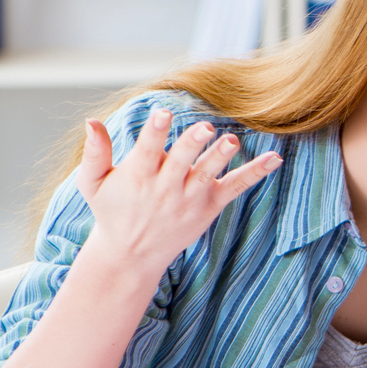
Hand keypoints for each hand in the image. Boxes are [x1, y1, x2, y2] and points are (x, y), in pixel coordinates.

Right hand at [76, 108, 280, 277]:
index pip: (147, 152)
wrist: (132, 254)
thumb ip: (94, 153)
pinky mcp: (210, 207)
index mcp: (138, 177)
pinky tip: (275, 158)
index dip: (155, 133)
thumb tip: (90, 121)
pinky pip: (235, 188)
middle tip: (204, 127)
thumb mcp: (93, 184)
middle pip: (181, 163)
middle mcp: (166, 188)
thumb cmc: (113, 211)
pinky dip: (255, 174)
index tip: (163, 113)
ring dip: (221, 158)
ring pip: (208, 175)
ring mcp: (190, 199)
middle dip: (192, 145)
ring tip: (232, 141)